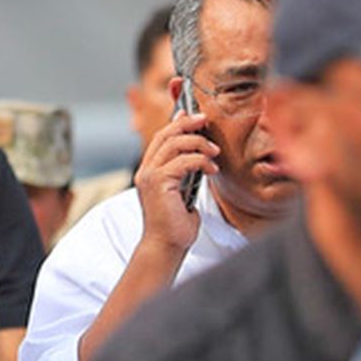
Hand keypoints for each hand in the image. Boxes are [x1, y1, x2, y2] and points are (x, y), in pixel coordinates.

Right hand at [135, 111, 217, 255]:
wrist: (166, 246)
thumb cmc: (175, 224)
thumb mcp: (183, 191)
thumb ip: (186, 172)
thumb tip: (199, 155)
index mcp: (150, 170)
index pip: (161, 137)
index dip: (177, 122)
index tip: (194, 115)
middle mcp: (146, 170)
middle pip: (166, 134)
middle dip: (188, 123)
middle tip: (206, 121)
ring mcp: (150, 176)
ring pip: (174, 143)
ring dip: (199, 143)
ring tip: (214, 152)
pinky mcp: (159, 183)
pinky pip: (183, 161)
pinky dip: (201, 161)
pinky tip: (212, 169)